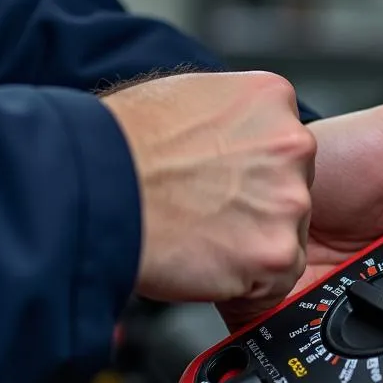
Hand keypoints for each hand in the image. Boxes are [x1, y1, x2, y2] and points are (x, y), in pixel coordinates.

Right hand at [103, 71, 314, 323]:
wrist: (89, 185)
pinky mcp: (275, 252)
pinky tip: (204, 263)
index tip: (223, 183)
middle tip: (206, 214)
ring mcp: (288, 201)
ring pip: (286, 237)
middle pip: (291, 191)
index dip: (250, 172)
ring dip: (249, 246)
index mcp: (271, 99)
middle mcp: (293, 145)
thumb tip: (228, 138)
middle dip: (256, 209)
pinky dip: (243, 285)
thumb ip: (226, 119)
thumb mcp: (183, 97)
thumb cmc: (116, 143)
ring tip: (197, 236)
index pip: (283, 145)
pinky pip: (275, 282)